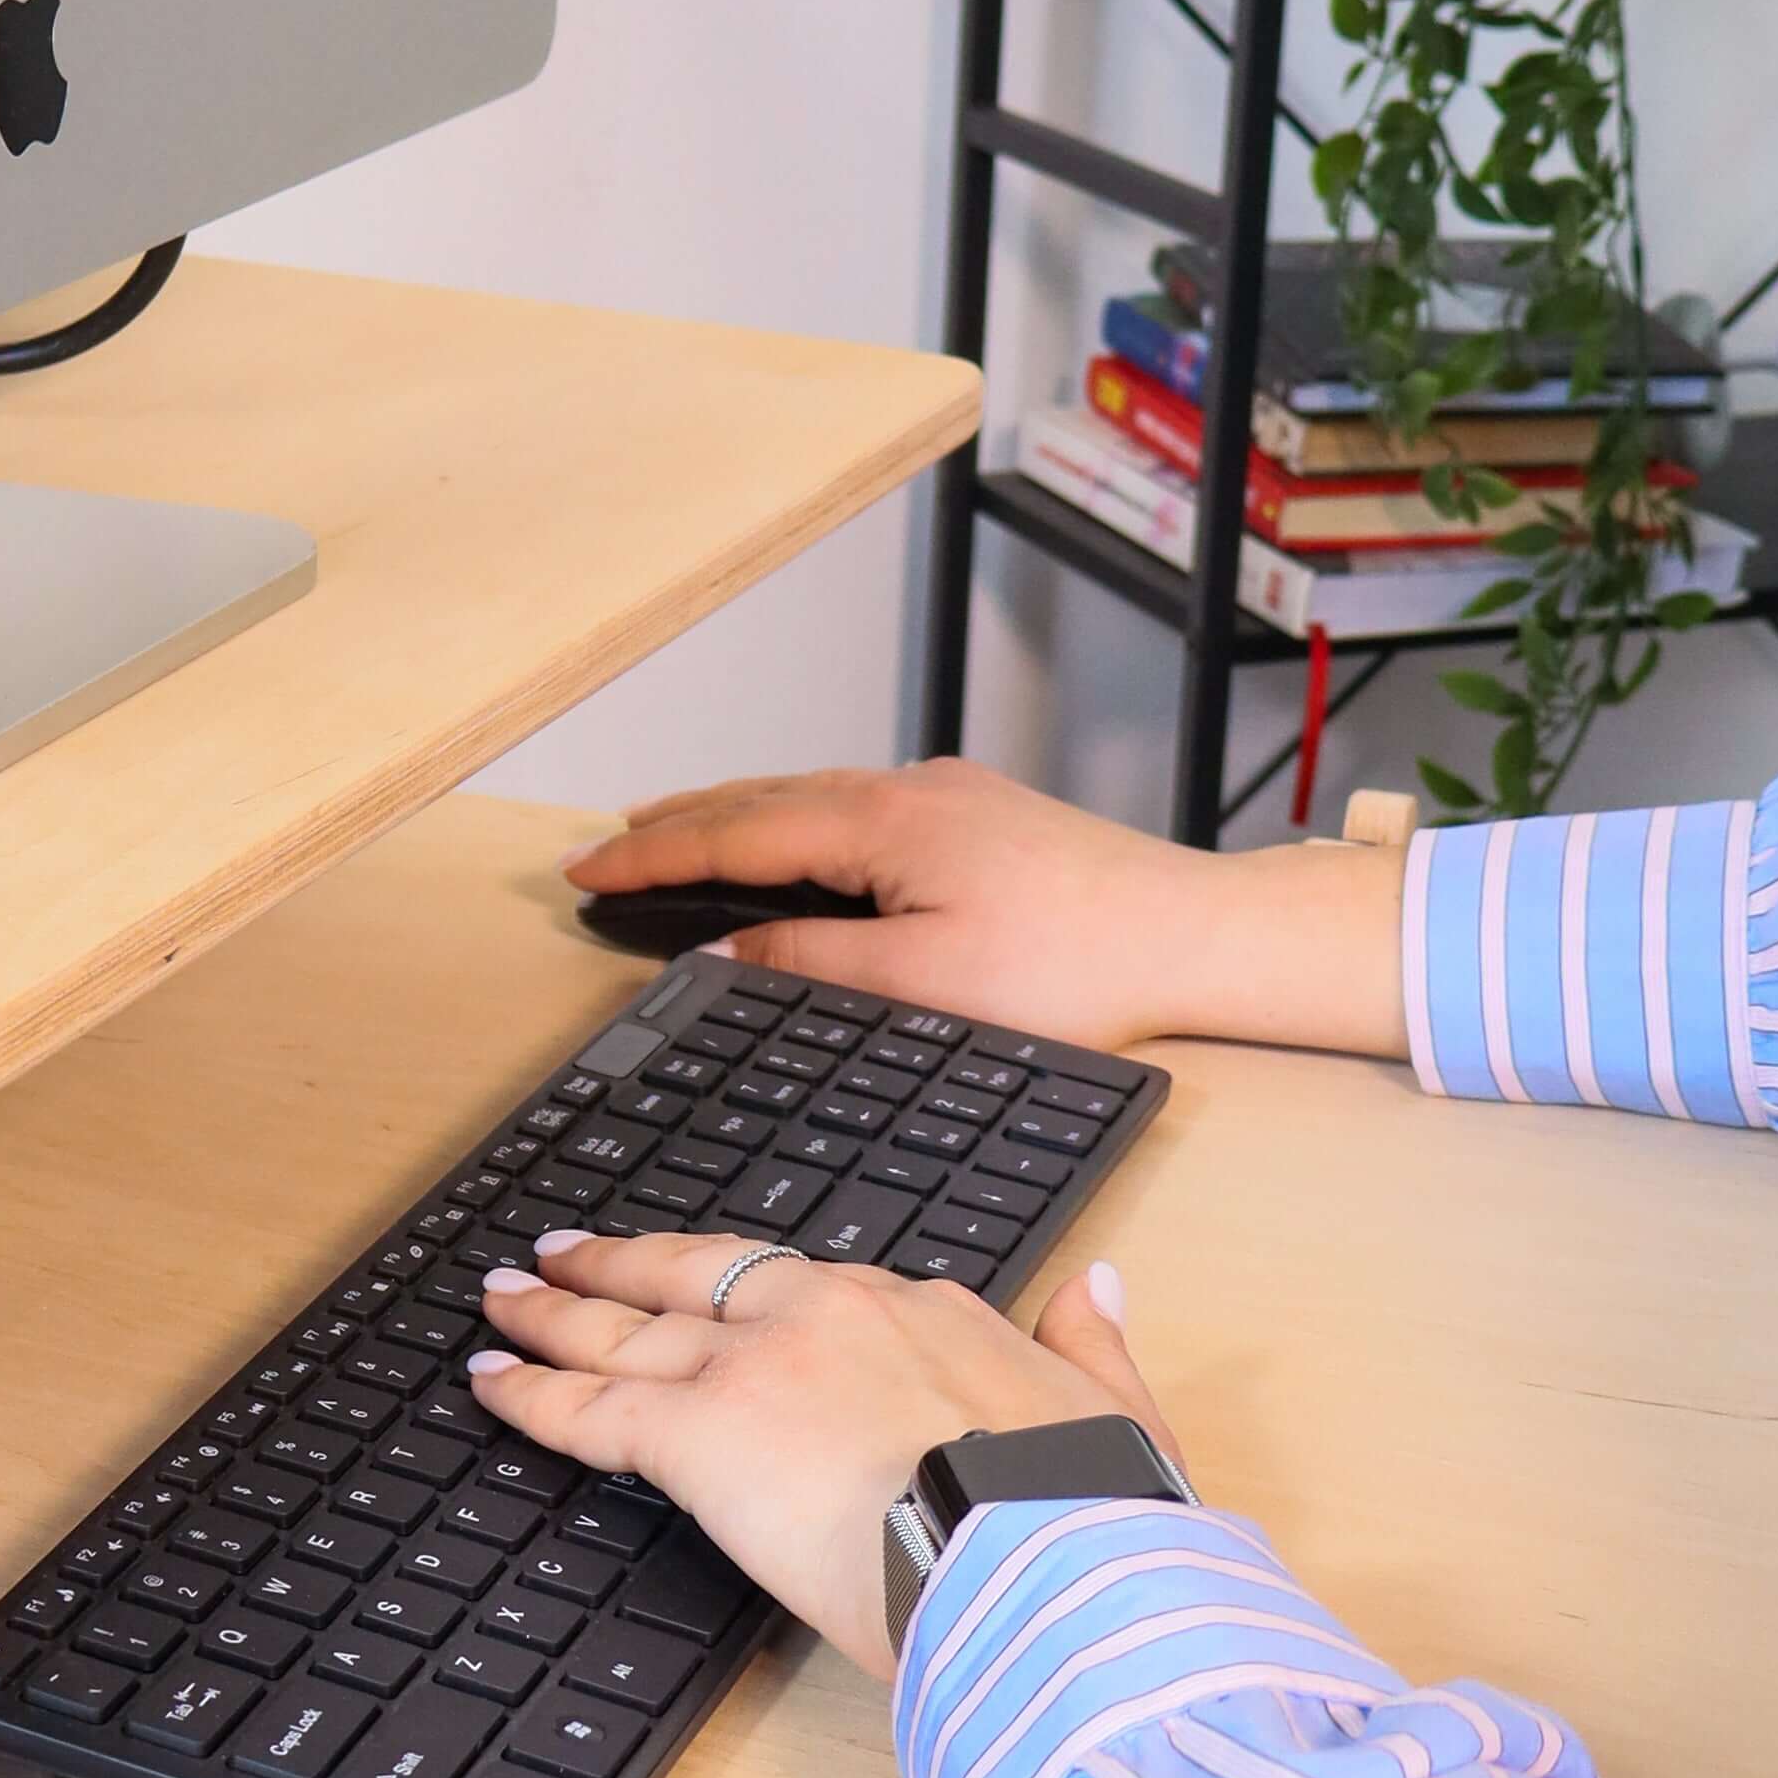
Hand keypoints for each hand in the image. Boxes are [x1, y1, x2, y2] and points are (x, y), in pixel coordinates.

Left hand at [468, 1235, 1179, 1679]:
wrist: (1048, 1560)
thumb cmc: (1087, 1516)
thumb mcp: (1114, 1414)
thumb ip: (1091, 1347)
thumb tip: (1094, 1286)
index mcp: (927, 1313)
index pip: (816, 1289)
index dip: (754, 1288)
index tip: (722, 1284)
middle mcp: (830, 1316)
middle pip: (697, 1276)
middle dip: (624, 1263)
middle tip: (566, 1252)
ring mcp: (757, 1367)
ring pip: (627, 1329)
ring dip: (556, 1312)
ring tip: (505, 1299)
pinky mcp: (700, 1434)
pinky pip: (590, 1408)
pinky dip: (529, 1392)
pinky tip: (489, 1382)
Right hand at [567, 757, 1406, 1060]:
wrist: (1194, 936)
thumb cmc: (1078, 968)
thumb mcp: (923, 987)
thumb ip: (813, 963)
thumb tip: (727, 953)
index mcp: (880, 823)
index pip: (731, 835)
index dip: (648, 853)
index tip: (583, 868)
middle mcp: (905, 790)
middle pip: (758, 798)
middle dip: (671, 823)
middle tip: (599, 846)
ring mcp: (942, 795)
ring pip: (804, 795)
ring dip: (727, 816)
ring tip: (666, 832)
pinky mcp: (973, 813)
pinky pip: (849, 803)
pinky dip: (789, 819)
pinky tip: (783, 838)